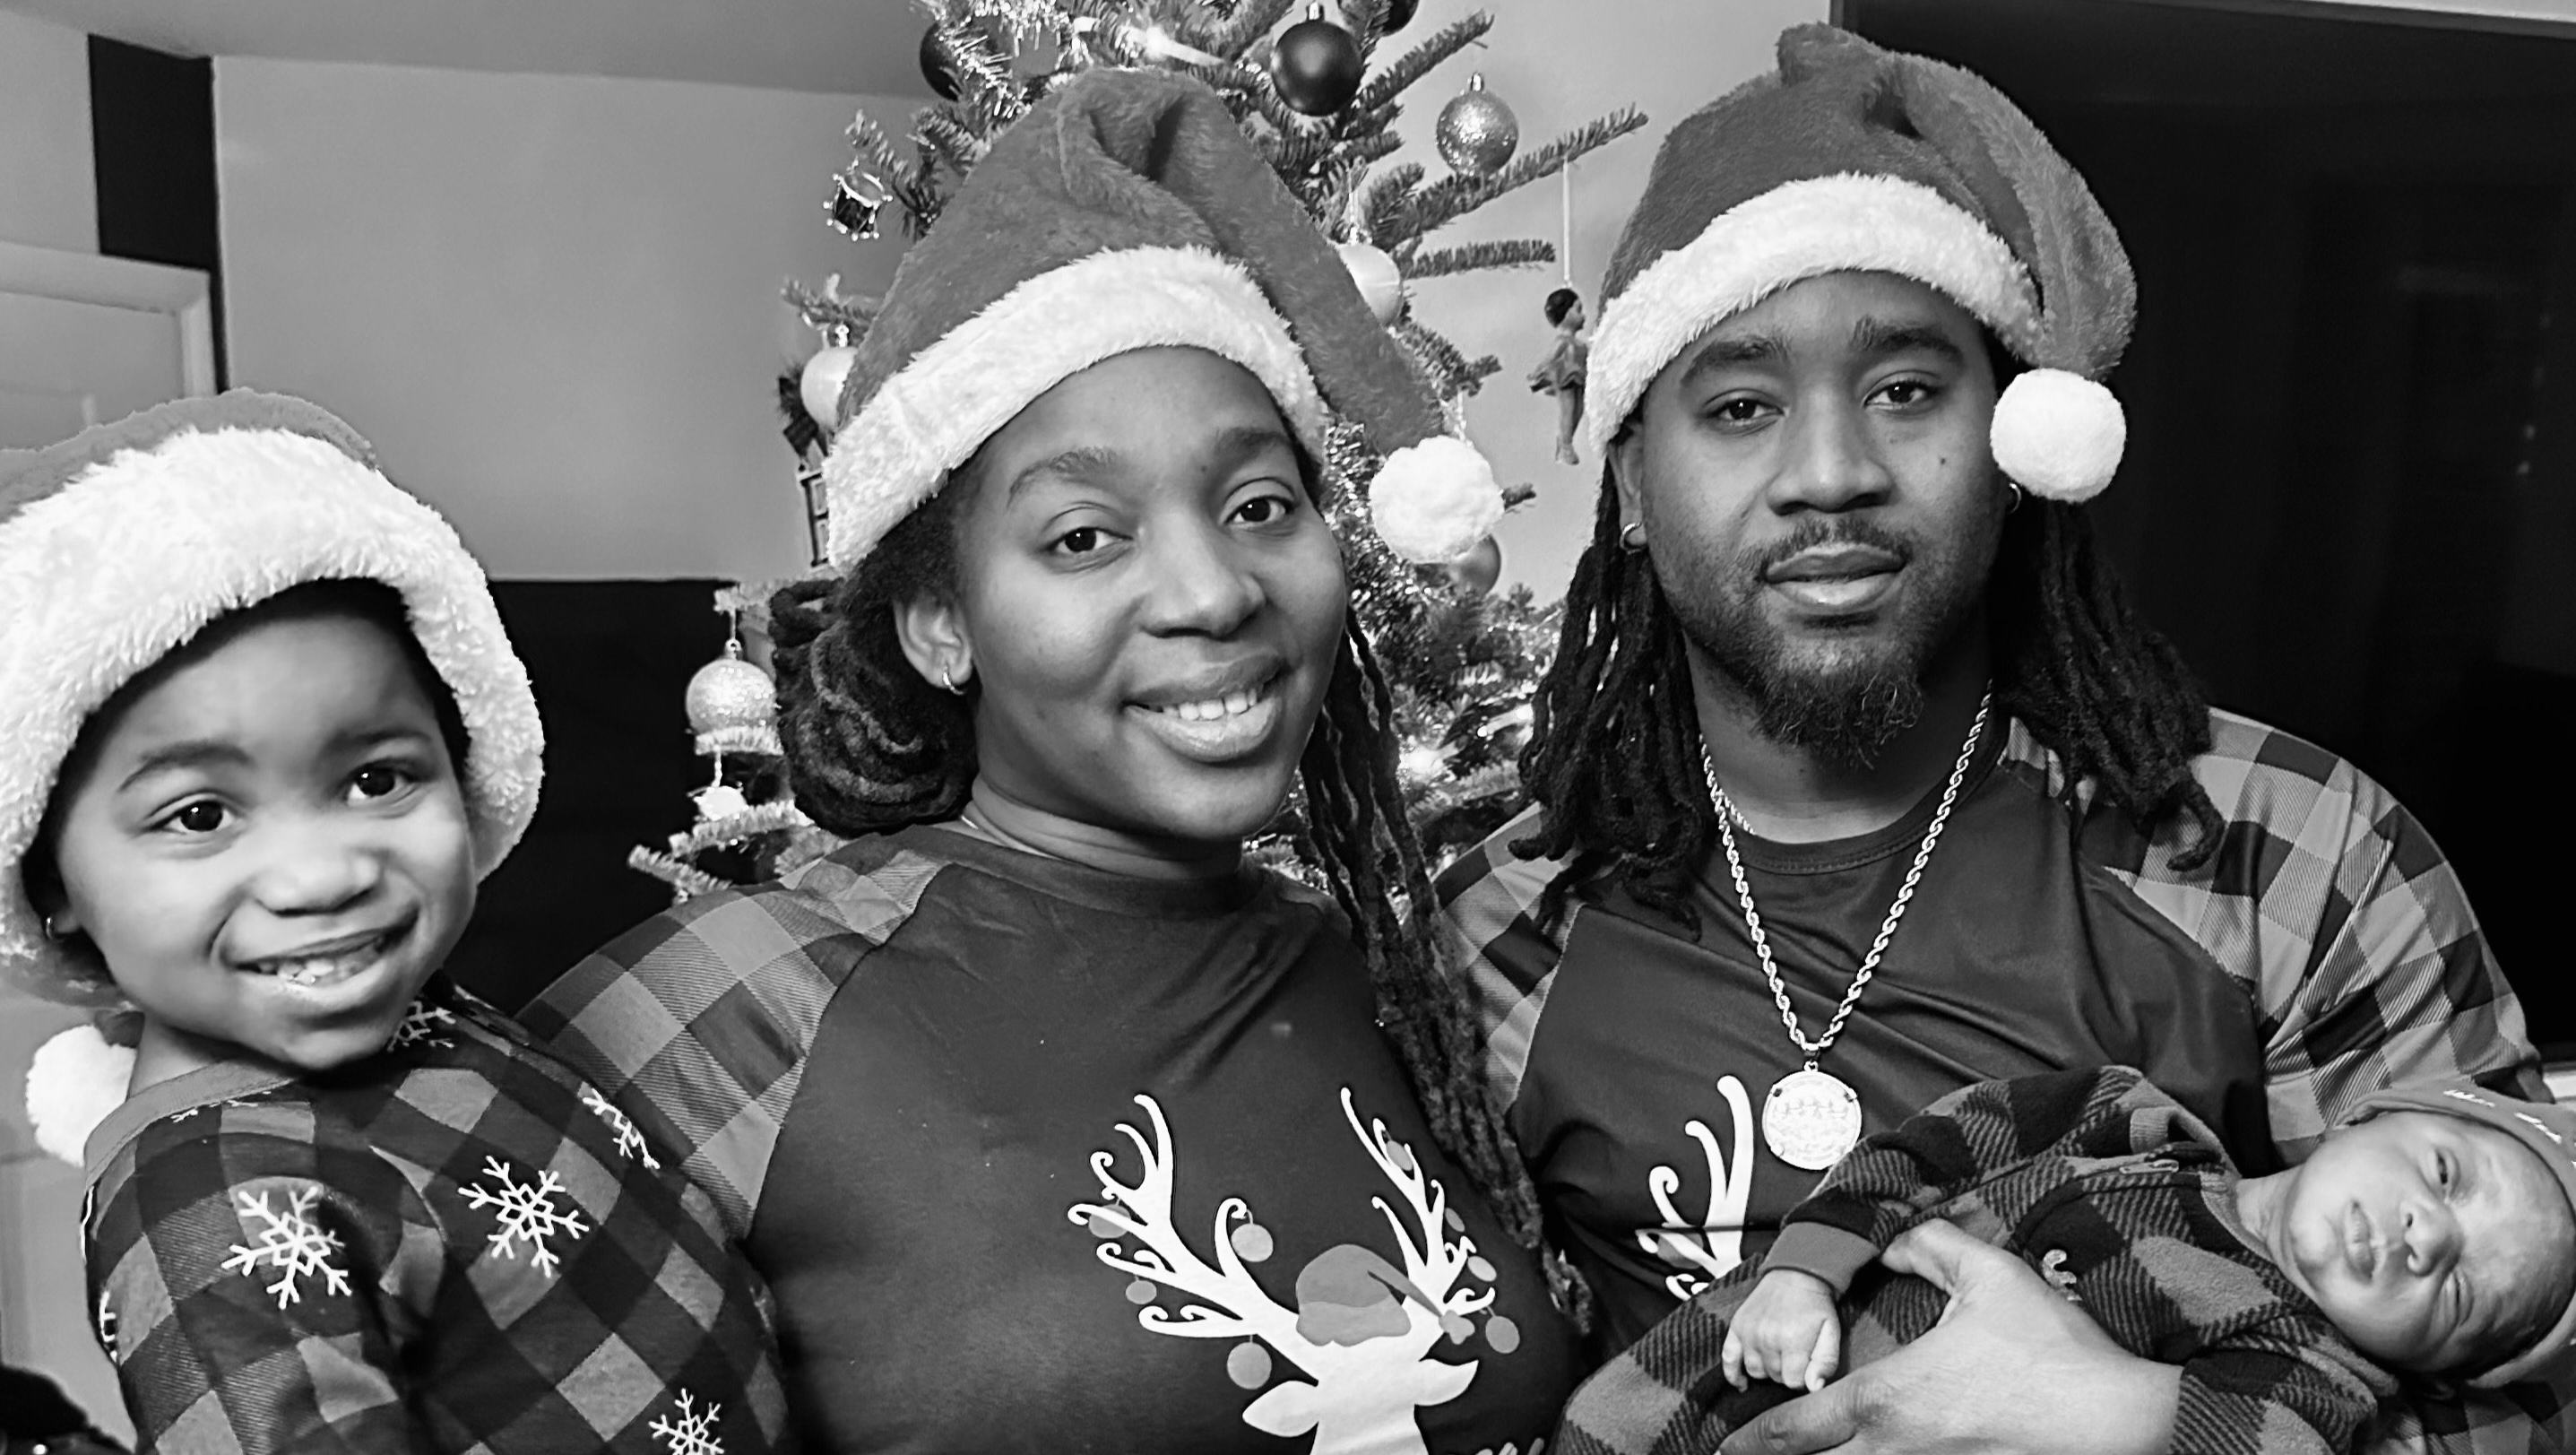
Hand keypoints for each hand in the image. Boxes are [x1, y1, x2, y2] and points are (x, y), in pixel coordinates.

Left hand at [1718, 1219, 2178, 1454]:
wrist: (2124, 1420)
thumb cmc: (2054, 1350)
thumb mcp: (1989, 1277)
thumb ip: (1931, 1248)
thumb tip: (1893, 1240)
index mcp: (1888, 1399)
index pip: (1797, 1427)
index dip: (1755, 1438)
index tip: (1727, 1444)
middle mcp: (1898, 1449)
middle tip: (1748, 1454)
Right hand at [1723, 1269, 1841, 1392]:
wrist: (1796, 1274)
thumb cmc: (1816, 1305)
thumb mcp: (1831, 1332)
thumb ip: (1825, 1363)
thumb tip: (1813, 1387)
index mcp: (1792, 1340)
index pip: (1794, 1382)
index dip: (1803, 1379)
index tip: (1808, 1367)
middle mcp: (1767, 1338)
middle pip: (1775, 1377)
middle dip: (1787, 1373)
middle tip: (1796, 1357)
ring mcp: (1749, 1333)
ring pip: (1755, 1371)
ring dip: (1768, 1370)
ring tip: (1778, 1358)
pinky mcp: (1737, 1327)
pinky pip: (1728, 1358)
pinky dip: (1733, 1374)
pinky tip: (1742, 1383)